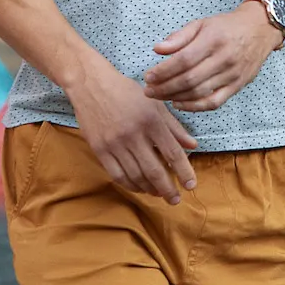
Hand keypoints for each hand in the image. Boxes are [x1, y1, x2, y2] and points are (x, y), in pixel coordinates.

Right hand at [71, 65, 204, 203]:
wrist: (91, 84)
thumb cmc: (126, 92)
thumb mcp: (155, 104)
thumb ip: (174, 127)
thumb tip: (193, 146)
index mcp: (151, 120)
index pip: (172, 152)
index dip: (184, 172)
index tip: (191, 185)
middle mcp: (133, 133)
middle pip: (154, 170)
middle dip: (167, 189)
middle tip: (175, 200)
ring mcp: (114, 143)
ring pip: (135, 176)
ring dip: (149, 189)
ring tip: (158, 193)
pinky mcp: (99, 149)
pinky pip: (117, 175)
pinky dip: (130, 185)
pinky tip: (139, 187)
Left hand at [144, 4, 280, 110]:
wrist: (260, 30)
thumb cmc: (226, 27)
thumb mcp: (202, 24)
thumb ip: (179, 37)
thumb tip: (157, 49)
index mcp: (213, 39)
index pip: (183, 59)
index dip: (163, 71)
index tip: (148, 76)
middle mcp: (224, 58)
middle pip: (189, 79)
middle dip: (165, 88)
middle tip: (149, 91)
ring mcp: (232, 74)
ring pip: (199, 93)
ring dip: (175, 97)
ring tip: (160, 97)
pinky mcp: (237, 86)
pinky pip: (213, 102)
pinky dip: (194, 107)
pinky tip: (179, 104)